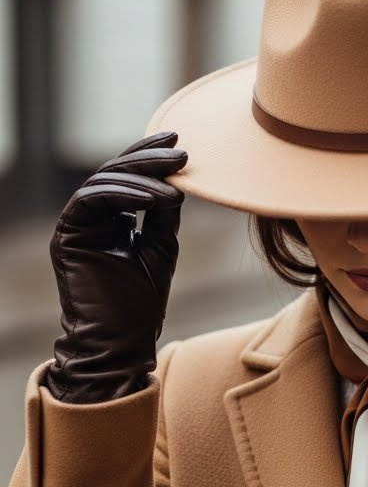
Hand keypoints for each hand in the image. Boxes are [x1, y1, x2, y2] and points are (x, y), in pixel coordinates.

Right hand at [46, 134, 186, 402]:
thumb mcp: (160, 247)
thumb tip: (174, 178)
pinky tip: (155, 198)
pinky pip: (91, 199)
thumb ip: (161, 212)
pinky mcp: (67, 235)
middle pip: (114, 172)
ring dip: (141, 177)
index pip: (127, 177)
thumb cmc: (141, 303)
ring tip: (175, 184)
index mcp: (110, 220)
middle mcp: (90, 218)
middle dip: (148, 159)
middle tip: (180, 153)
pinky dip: (124, 194)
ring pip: (103, 181)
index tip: (180, 144)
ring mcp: (76, 225)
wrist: (120, 343)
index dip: (149, 156)